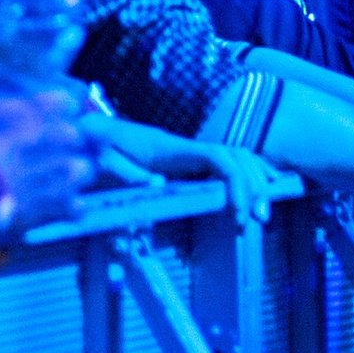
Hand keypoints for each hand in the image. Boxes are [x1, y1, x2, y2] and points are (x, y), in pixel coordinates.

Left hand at [79, 114, 282, 223]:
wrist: (90, 132)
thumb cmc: (94, 148)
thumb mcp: (102, 160)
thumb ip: (126, 172)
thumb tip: (159, 184)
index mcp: (172, 149)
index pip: (218, 157)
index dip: (236, 181)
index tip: (239, 212)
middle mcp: (188, 149)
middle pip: (238, 157)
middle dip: (254, 185)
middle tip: (259, 220)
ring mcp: (190, 156)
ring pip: (237, 160)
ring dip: (255, 183)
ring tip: (263, 215)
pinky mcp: (186, 165)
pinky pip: (225, 168)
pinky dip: (245, 179)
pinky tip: (257, 195)